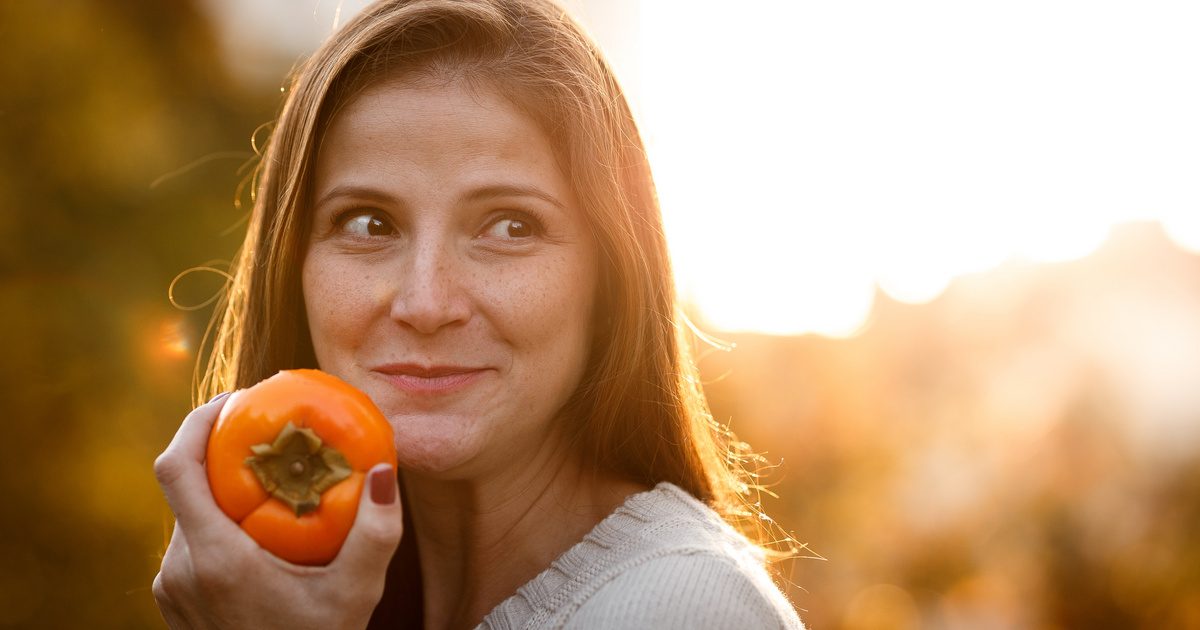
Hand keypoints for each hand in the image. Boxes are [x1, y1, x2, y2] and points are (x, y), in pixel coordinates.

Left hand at [152, 393, 402, 628]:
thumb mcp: (356, 592)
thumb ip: (376, 532)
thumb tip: (384, 470)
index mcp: (213, 558)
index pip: (174, 468)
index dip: (196, 422)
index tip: (236, 401)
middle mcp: (179, 569)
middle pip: (182, 485)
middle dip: (221, 451)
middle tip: (267, 432)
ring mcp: (170, 588)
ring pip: (188, 515)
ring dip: (222, 490)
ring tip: (270, 479)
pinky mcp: (173, 601)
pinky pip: (190, 543)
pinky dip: (218, 522)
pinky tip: (259, 528)